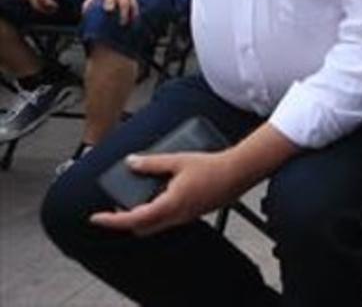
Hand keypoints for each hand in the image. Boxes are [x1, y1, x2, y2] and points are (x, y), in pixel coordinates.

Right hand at [16, 0, 66, 12]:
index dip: (50, 4)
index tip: (57, 6)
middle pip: (38, 5)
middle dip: (47, 10)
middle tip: (56, 10)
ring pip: (35, 7)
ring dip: (43, 10)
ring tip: (53, 10)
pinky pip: (33, 5)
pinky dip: (40, 8)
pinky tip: (48, 8)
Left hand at [90, 150, 244, 235]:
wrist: (239, 172)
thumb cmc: (213, 167)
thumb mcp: (178, 161)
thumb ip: (152, 163)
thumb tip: (130, 162)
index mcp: (169, 205)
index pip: (132, 219)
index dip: (111, 220)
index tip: (96, 217)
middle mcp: (176, 216)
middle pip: (141, 228)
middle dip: (124, 221)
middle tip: (114, 207)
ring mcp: (185, 217)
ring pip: (154, 225)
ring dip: (140, 217)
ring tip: (134, 198)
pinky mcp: (193, 213)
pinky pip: (168, 219)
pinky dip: (155, 212)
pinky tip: (159, 194)